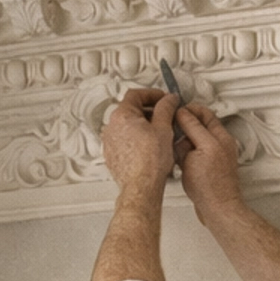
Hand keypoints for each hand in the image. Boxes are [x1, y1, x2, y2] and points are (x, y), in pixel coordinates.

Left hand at [101, 87, 177, 205]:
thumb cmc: (150, 162)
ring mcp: (110, 142)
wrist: (141, 186)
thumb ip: (166, 108)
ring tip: (159, 132)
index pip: (136, 94)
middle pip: (130, 110)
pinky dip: (136, 139)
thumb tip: (169, 100)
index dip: (152, 94)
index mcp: (122, 116)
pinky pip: (124, 141)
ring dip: (143, 125)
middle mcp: (111, 127)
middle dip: (149, 110)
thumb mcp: (164, 128)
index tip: (163, 98)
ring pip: (127, 126)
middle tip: (164, 115)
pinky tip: (149, 146)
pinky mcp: (112, 156)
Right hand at [173, 101, 242, 218]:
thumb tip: (184, 114)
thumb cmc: (212, 186)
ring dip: (182, 144)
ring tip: (174, 151)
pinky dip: (184, 158)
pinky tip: (178, 164)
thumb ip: (192, 129)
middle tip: (171, 132)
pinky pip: (192, 157)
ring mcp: (212, 159)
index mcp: (220, 137)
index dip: (187, 110)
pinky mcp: (206, 171)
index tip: (173, 112)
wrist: (217, 209)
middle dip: (183, 128)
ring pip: (192, 143)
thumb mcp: (200, 149)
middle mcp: (218, 146)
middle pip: (197, 127)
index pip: (203, 113)